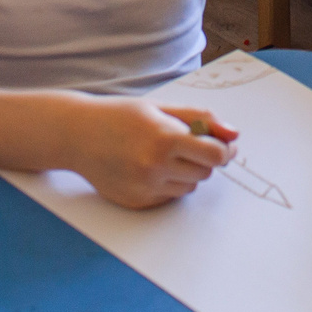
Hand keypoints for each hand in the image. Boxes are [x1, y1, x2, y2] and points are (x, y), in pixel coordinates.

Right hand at [68, 99, 234, 208]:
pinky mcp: (137, 202)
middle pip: (205, 173)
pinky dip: (167, 184)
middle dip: (203, 160)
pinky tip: (146, 168)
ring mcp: (145, 187)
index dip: (223, 150)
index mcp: (164, 138)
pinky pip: (169, 197)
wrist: (76, 135)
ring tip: (162, 155)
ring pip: (189, 187)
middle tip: (185, 145)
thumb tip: (234, 134)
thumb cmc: (120, 116)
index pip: (215, 154)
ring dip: (185, 173)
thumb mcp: (160, 108)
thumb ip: (200, 118)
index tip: (221, 145)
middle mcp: (155, 166)